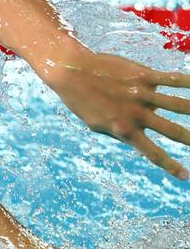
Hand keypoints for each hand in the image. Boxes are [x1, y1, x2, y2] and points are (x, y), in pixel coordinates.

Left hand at [40, 48, 189, 178]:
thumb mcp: (97, 126)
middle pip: (175, 131)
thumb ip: (119, 134)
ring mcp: (143, 94)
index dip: (171, 167)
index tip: (186, 177)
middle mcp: (138, 114)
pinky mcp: (144, 75)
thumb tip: (135, 140)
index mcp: (125, 131)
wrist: (71, 71)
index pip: (153, 153)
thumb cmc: (82, 100)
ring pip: (181, 105)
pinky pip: (173, 79)